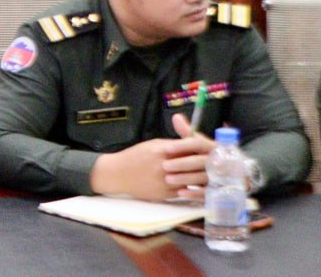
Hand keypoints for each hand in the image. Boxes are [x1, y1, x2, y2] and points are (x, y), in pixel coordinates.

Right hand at [88, 114, 212, 200]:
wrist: (117, 173)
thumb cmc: (134, 156)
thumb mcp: (152, 145)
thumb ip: (172, 146)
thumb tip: (192, 146)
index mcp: (162, 150)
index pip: (188, 147)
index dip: (203, 149)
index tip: (214, 149)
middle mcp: (164, 166)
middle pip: (193, 165)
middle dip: (207, 164)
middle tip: (221, 164)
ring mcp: (164, 181)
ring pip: (191, 181)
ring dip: (203, 179)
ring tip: (215, 177)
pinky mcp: (164, 194)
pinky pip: (184, 192)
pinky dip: (193, 190)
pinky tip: (200, 188)